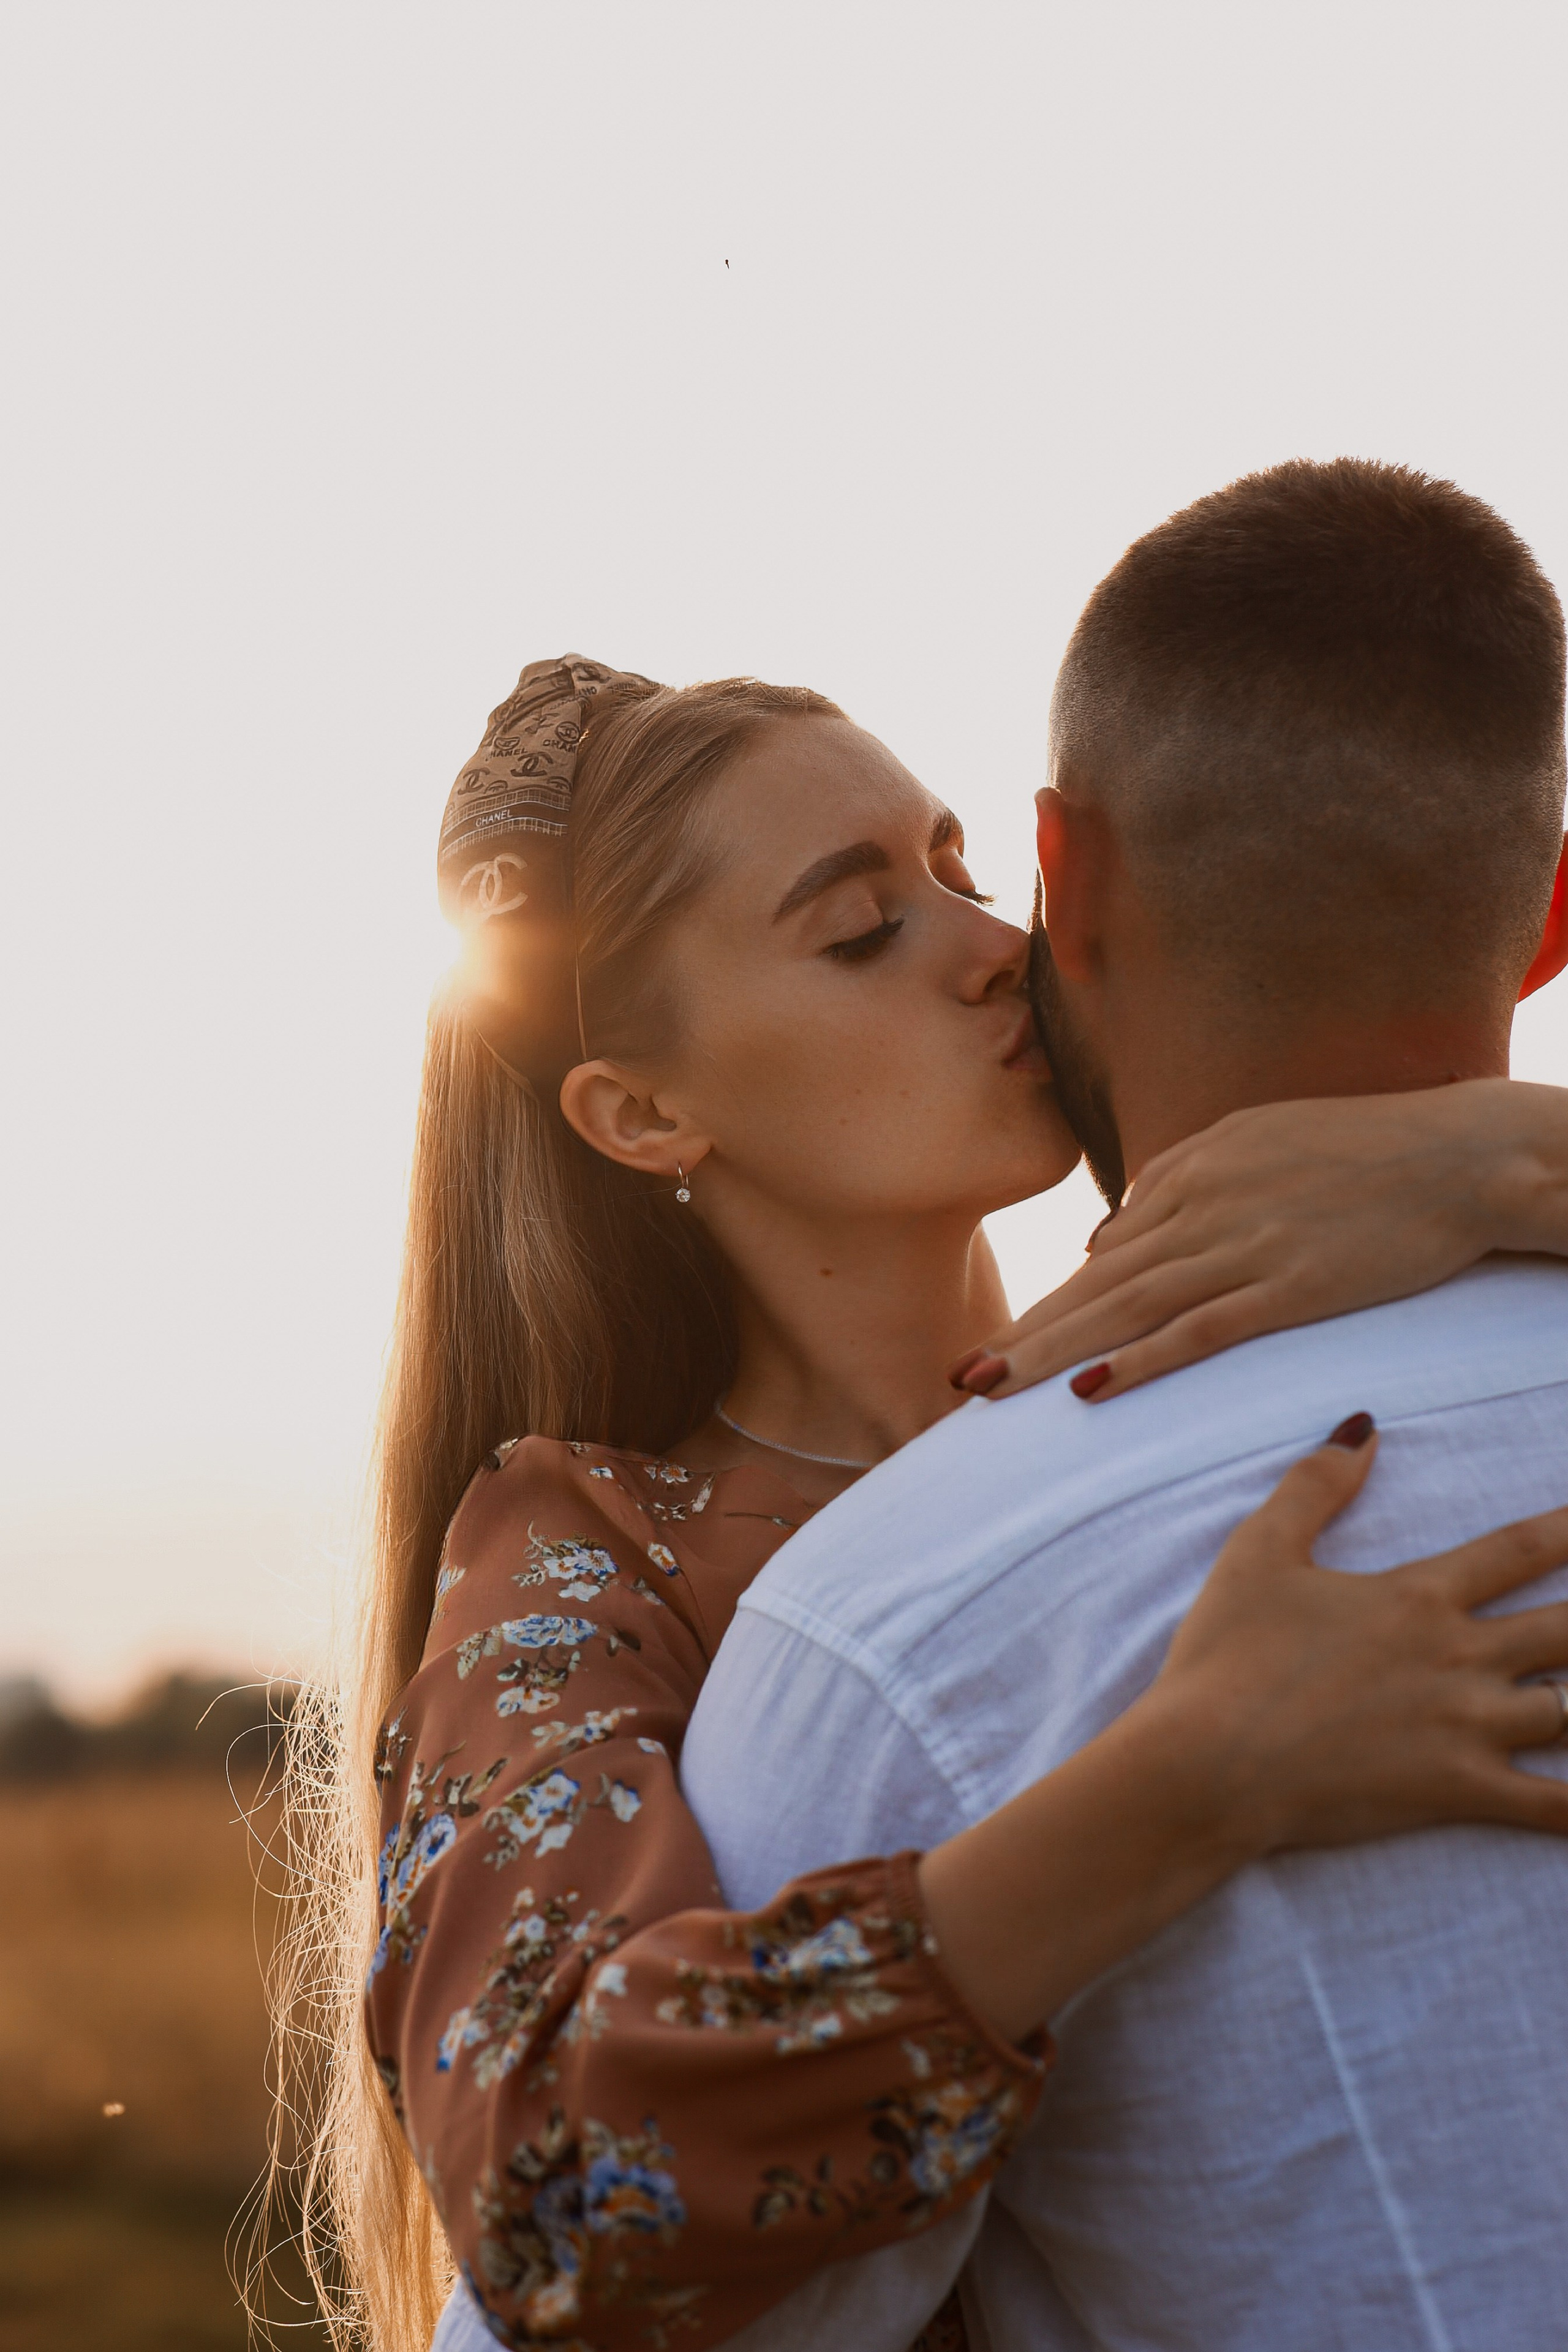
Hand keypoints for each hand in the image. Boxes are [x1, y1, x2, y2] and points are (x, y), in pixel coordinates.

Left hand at [966, 1078, 1567, 1400]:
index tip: (1000, 1348)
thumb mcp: (1257, 1141)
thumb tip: (1113, 1241)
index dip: (1050, 1308)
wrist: (1462, 1153)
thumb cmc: (1368, 1149)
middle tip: (959, 1380)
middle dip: (1024, 1335)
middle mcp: (1202, 1206)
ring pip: (1127, 1310)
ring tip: (993, 1390)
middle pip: (1096, 1285)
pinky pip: (1200, 1330)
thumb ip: (1180, 1181)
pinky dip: (1141, 1360)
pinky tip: (1091, 1389)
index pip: (1106, 1256)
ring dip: (1053, 1353)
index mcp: (1193, 1170)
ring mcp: (1243, 1247)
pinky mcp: (1289, 1286)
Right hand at [1157, 1424, 1567, 1853]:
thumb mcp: (1258, 1552)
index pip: (1521, 1549)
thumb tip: (1365, 1428)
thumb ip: (1315, 1486)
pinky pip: (1551, 1806)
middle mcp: (1458, 1655)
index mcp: (1418, 1595)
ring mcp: (1464, 1727)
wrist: (1207, 1762)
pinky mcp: (1456, 1791)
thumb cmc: (1226, 1657)